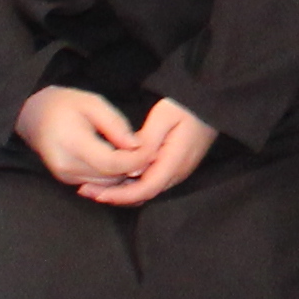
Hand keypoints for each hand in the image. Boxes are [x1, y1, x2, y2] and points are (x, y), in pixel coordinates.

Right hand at [17, 84, 143, 187]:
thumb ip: (116, 125)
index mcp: (72, 143)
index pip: (111, 163)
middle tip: (151, 150)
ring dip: (125, 173)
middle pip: (111, 178)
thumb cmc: (65, 104)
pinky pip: (98, 185)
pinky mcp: (67, 181)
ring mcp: (65, 177)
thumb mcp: (93, 103)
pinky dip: (113, 176)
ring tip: (136, 153)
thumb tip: (137, 146)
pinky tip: (121, 160)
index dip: (136, 160)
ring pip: (107, 186)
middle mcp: (67, 166)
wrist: (34, 116)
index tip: (153, 148)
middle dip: (134, 167)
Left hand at [79, 98, 220, 206]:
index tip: (97, 194)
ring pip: (148, 190)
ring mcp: (179, 170)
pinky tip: (116, 177)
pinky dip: (133, 184)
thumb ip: (146, 141)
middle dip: (116, 197)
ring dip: (123, 192)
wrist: (211, 101)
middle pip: (145, 194)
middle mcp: (178, 171)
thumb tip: (130, 163)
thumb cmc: (186, 105)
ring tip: (96, 186)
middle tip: (86, 191)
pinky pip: (152, 182)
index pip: (146, 188)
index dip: (120, 195)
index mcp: (175, 161)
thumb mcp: (164, 116)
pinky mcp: (176, 165)